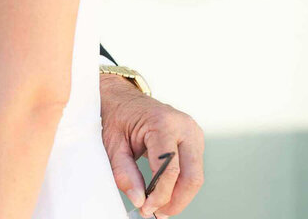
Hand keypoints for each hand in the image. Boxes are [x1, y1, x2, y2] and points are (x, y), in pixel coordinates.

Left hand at [100, 74, 204, 217]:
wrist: (123, 98)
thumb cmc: (116, 117)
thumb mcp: (112, 144)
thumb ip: (124, 172)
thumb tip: (138, 200)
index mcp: (163, 123)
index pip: (170, 169)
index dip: (160, 194)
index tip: (146, 209)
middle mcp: (184, 126)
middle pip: (192, 176)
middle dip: (176, 200)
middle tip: (157, 213)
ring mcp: (193, 132)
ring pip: (195, 175)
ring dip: (179, 195)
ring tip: (158, 205)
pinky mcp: (195, 140)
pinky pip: (193, 169)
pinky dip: (181, 185)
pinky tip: (165, 192)